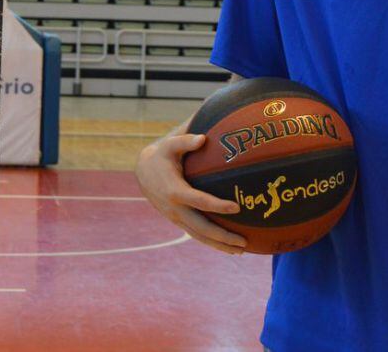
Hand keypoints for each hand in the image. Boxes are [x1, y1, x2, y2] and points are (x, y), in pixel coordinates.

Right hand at [135, 125, 246, 254]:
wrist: (144, 171)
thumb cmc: (163, 154)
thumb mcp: (171, 145)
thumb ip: (185, 141)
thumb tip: (202, 138)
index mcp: (175, 191)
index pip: (199, 201)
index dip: (217, 205)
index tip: (236, 207)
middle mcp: (175, 209)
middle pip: (201, 227)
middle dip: (222, 236)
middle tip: (244, 242)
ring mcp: (176, 217)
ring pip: (199, 236)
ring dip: (220, 245)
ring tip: (241, 250)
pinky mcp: (178, 221)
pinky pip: (196, 234)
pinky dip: (211, 242)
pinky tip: (228, 246)